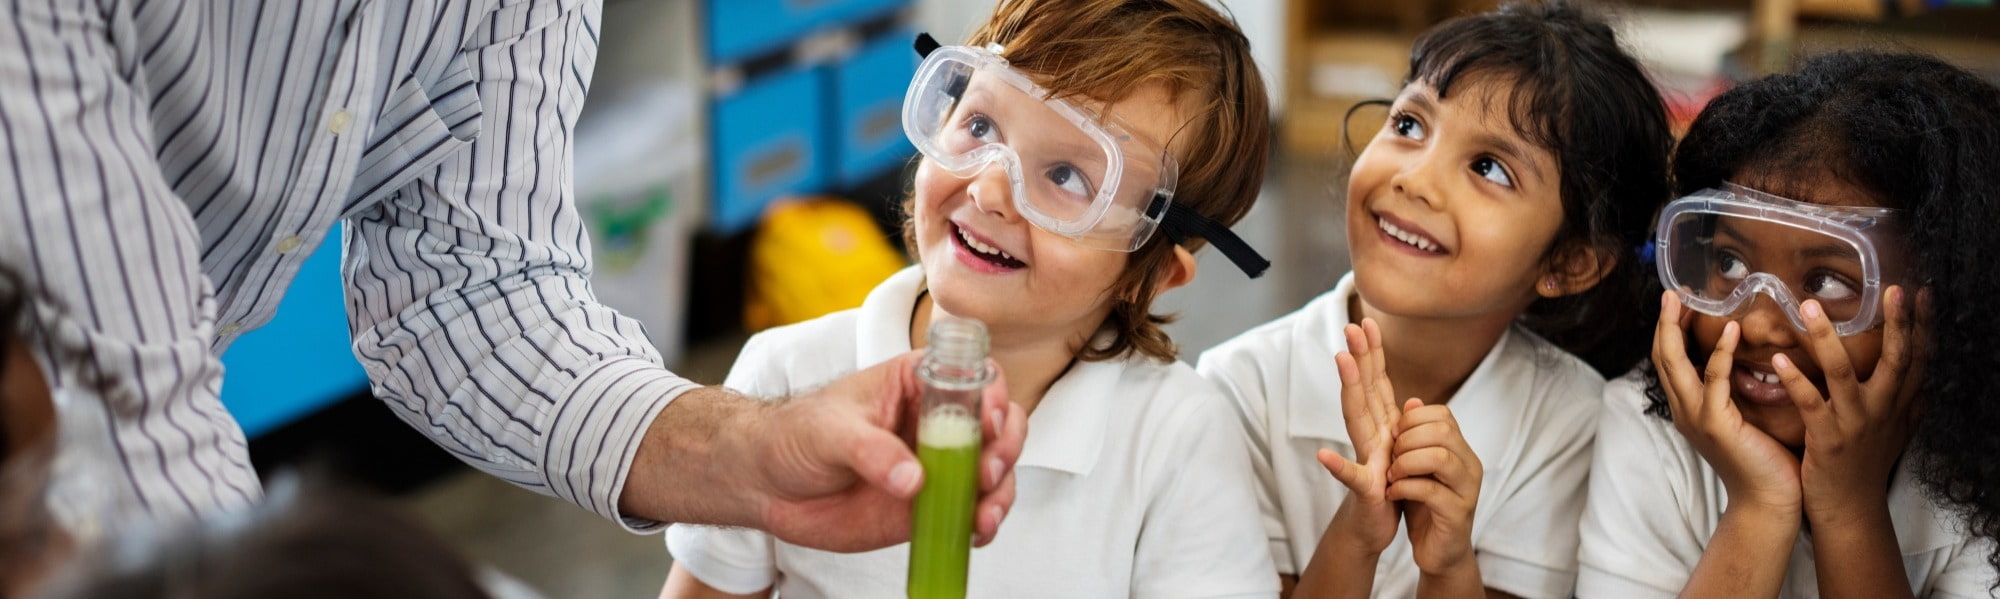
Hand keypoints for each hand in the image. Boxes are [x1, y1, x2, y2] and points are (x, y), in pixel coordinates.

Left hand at [748, 351, 1026, 551]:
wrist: (766, 483)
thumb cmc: (794, 435)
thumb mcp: (829, 431)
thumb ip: (870, 450)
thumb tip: (913, 479)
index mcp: (917, 383)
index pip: (973, 377)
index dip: (993, 396)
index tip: (988, 423)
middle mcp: (936, 422)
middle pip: (998, 426)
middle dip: (1005, 449)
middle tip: (986, 473)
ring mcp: (937, 464)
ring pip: (993, 473)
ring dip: (1000, 493)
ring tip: (983, 515)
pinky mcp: (929, 504)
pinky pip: (969, 511)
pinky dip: (981, 523)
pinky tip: (974, 531)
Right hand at [1320, 320, 1403, 555]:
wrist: (1373, 527)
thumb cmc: (1387, 488)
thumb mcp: (1401, 453)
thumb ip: (1401, 426)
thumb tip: (1415, 400)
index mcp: (1382, 427)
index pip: (1377, 384)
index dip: (1374, 355)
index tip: (1370, 323)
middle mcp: (1369, 437)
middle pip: (1362, 391)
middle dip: (1358, 358)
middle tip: (1352, 326)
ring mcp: (1364, 459)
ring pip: (1356, 419)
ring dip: (1348, 389)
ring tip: (1341, 361)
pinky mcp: (1364, 488)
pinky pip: (1351, 476)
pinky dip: (1337, 465)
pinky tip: (1322, 454)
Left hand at [1387, 398, 1481, 575]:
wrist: (1437, 550)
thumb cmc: (1424, 505)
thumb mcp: (1414, 466)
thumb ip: (1413, 436)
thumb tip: (1411, 400)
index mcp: (1460, 450)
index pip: (1442, 415)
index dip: (1412, 419)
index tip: (1393, 436)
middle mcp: (1470, 465)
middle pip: (1443, 431)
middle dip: (1407, 440)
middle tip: (1391, 458)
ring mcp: (1467, 490)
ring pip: (1440, 458)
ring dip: (1406, 463)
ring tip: (1391, 476)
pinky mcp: (1458, 514)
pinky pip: (1432, 491)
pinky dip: (1405, 488)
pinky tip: (1392, 493)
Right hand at [1653, 291, 1800, 513]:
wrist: (1771, 501)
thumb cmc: (1765, 461)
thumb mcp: (1744, 418)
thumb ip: (1738, 391)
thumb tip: (1752, 359)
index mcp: (1689, 408)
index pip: (1669, 361)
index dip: (1668, 330)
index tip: (1677, 302)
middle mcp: (1684, 410)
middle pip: (1662, 357)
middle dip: (1664, 321)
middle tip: (1672, 291)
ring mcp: (1696, 417)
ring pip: (1675, 363)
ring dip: (1677, 328)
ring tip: (1686, 300)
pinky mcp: (1716, 423)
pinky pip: (1715, 379)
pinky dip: (1720, 352)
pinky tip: (1731, 329)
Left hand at [1778, 287, 1929, 525]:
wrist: (1848, 508)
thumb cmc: (1867, 466)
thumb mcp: (1897, 433)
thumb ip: (1909, 406)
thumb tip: (1926, 383)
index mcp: (1898, 405)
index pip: (1918, 360)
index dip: (1922, 326)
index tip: (1923, 292)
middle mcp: (1883, 410)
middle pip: (1896, 360)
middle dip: (1898, 324)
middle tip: (1893, 290)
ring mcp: (1855, 424)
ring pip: (1843, 372)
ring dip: (1825, 337)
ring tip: (1809, 306)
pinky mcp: (1827, 439)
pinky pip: (1810, 404)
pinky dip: (1796, 381)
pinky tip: (1780, 360)